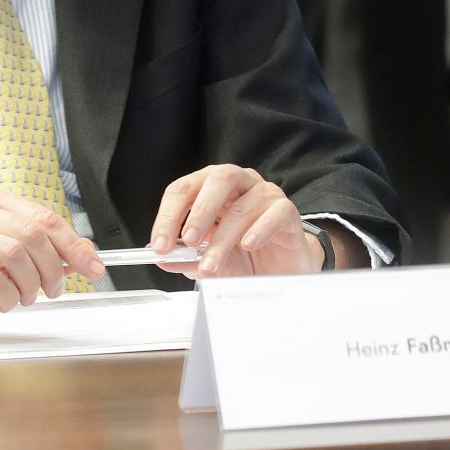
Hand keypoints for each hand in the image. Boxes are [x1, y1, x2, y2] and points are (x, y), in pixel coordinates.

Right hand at [0, 191, 107, 331]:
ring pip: (15, 254)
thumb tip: (79, 256)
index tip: (92, 267)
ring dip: (29, 284)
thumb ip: (35, 252)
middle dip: (53, 268)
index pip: (45, 218)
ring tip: (24, 298)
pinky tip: (3, 303)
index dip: (74, 245)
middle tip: (53, 290)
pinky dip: (6, 297)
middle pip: (34, 235)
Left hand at [149, 163, 320, 277]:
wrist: (280, 270)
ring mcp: (266, 194)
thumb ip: (185, 258)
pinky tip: (248, 245)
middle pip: (218, 179)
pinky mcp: (287, 212)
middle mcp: (240, 184)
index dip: (169, 215)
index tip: (161, 243)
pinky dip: (259, 230)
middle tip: (189, 240)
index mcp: (213, 189)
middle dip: (200, 211)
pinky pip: (275, 213)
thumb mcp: (207, 260)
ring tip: (211, 263)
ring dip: (223, 237)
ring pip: (244, 205)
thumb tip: (163, 258)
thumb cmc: (244, 257)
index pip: (185, 189)